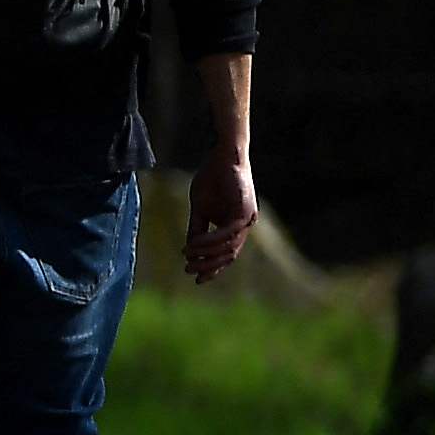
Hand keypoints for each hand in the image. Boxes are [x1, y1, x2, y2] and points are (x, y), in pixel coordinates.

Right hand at [184, 159, 257, 285]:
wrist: (221, 156)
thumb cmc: (211, 179)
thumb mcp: (199, 208)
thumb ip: (197, 228)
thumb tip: (190, 250)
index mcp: (234, 226)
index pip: (226, 254)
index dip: (212, 268)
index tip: (196, 279)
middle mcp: (244, 225)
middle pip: (229, 255)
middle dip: (208, 265)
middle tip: (188, 270)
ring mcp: (247, 218)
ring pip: (230, 247)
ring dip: (207, 254)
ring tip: (188, 255)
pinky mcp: (245, 210)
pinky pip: (229, 232)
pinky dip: (211, 240)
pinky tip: (195, 243)